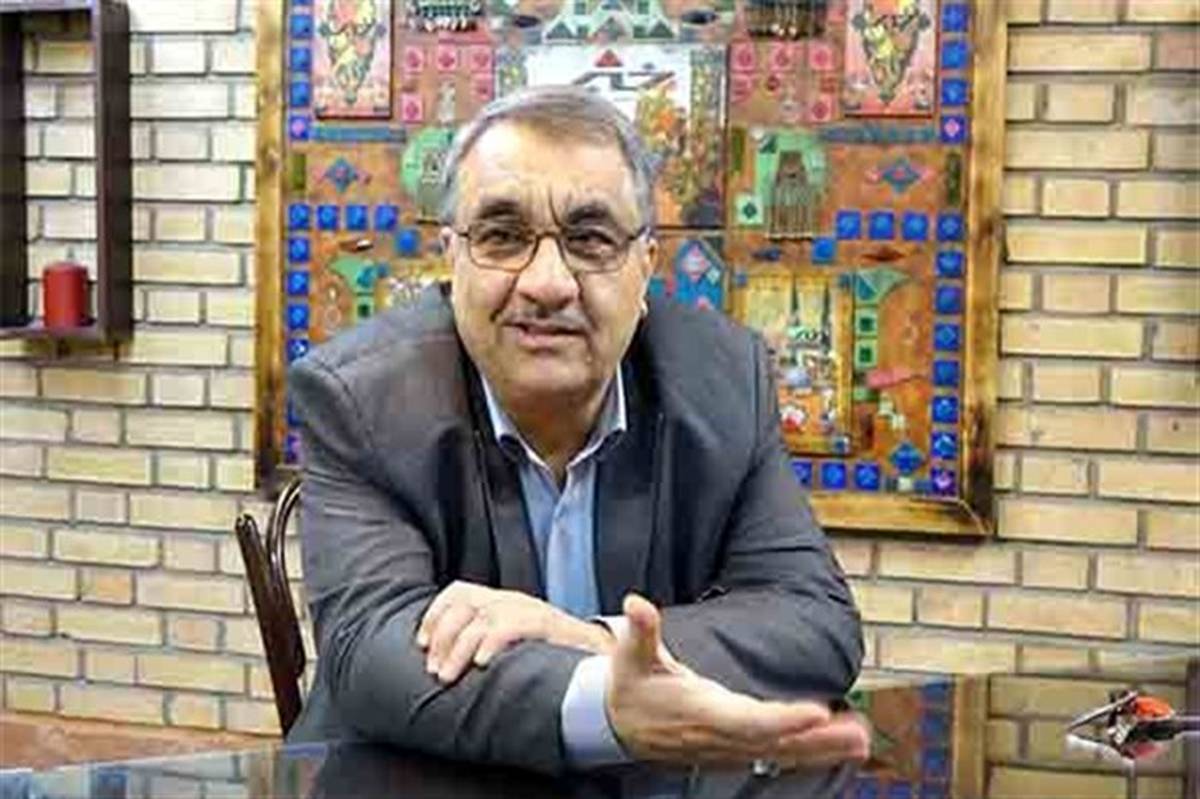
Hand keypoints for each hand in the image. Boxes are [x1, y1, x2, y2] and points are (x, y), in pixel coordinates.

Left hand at [416, 580, 614, 683]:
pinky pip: (513, 626)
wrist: (599, 657)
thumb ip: (486, 643)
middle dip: (442, 637)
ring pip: (481, 619)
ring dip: (458, 649)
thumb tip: (446, 663)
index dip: (435, 614)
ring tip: (447, 676)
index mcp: (502, 601)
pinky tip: (482, 664)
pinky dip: (492, 642)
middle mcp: (513, 600)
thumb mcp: (513, 643)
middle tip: (433, 669)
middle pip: (464, 604)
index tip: (420, 644)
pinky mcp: (547, 623)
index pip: (459, 592)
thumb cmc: (551, 656)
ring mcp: (530, 609)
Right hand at [605, 594, 869, 769]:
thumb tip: (636, 604)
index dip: (784, 720)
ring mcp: (729, 747)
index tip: (819, 712)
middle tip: (860, 735)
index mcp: (701, 711)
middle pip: (776, 743)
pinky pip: (777, 755)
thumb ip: (640, 630)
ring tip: (863, 740)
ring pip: (781, 753)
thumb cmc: (630, 686)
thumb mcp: (631, 655)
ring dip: (824, 749)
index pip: (748, 720)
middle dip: (819, 740)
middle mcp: (720, 735)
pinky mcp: (734, 749)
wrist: (616, 725)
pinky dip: (810, 753)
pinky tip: (839, 747)